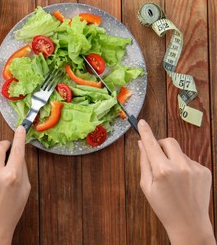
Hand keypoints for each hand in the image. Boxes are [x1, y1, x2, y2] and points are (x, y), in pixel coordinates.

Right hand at [137, 119, 214, 244]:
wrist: (189, 223)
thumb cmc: (164, 207)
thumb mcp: (146, 186)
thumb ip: (144, 162)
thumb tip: (142, 144)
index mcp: (163, 171)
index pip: (152, 144)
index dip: (145, 132)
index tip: (141, 122)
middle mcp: (180, 166)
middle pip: (169, 141)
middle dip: (161, 144)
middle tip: (157, 156)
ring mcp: (195, 168)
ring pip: (179, 152)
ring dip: (173, 158)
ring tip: (173, 178)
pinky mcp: (204, 171)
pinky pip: (189, 160)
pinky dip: (183, 166)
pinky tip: (183, 182)